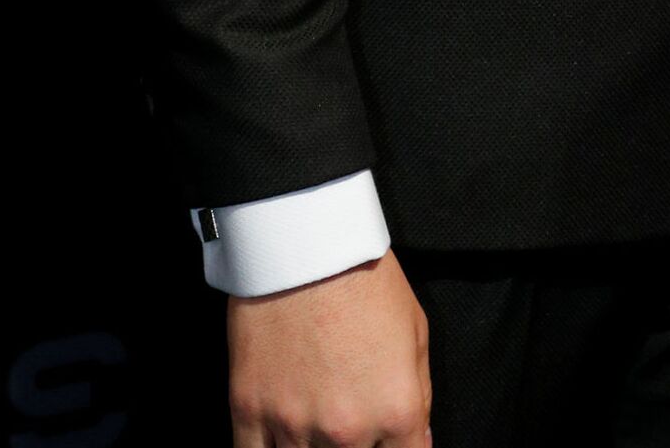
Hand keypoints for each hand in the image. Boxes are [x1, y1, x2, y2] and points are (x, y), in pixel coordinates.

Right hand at [228, 249, 431, 445]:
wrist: (306, 242)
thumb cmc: (366, 278)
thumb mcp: (416, 330)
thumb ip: (419, 396)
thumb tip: (420, 442)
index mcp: (396, 411)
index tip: (387, 437)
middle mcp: (346, 431)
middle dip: (357, 444)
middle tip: (347, 411)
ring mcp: (293, 426)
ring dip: (313, 447)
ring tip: (317, 413)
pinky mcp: (249, 413)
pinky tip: (281, 436)